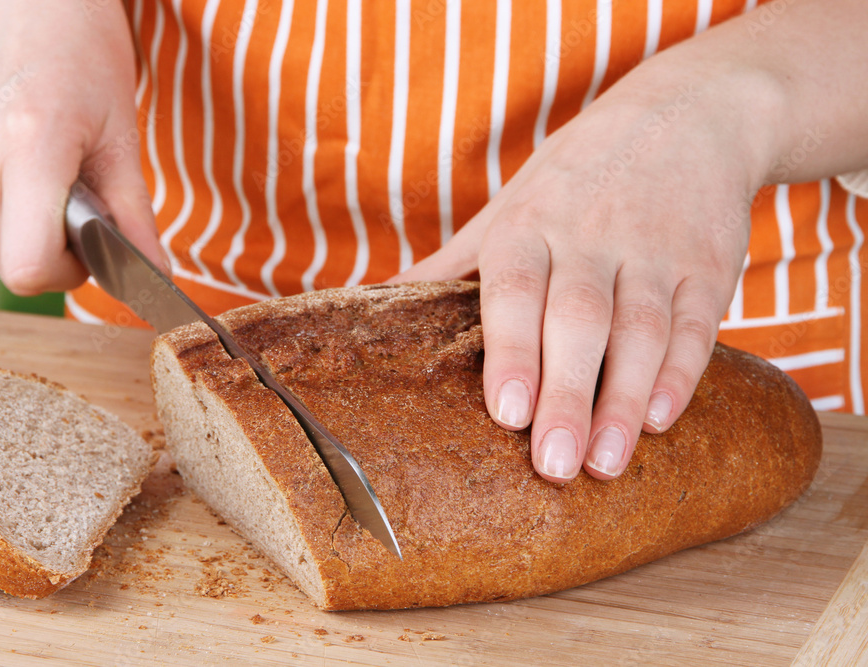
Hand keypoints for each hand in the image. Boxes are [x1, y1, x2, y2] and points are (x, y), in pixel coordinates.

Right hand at [0, 0, 166, 294]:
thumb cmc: (82, 49)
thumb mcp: (123, 135)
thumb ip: (136, 217)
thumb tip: (154, 277)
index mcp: (27, 146)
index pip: (28, 267)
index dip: (66, 273)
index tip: (91, 248)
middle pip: (7, 263)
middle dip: (51, 252)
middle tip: (78, 203)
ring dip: (23, 229)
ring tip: (47, 174)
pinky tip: (15, 160)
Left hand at [392, 52, 768, 482]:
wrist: (688, 113)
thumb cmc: (577, 176)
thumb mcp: (510, 205)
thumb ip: (455, 262)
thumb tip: (373, 302)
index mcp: (530, 223)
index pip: (515, 289)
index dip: (512, 350)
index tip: (506, 413)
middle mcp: (591, 235)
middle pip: (578, 320)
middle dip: (565, 394)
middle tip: (552, 465)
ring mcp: (654, 250)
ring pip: (640, 330)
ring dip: (622, 400)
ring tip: (604, 463)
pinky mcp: (707, 265)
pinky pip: (696, 324)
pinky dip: (680, 374)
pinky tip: (659, 421)